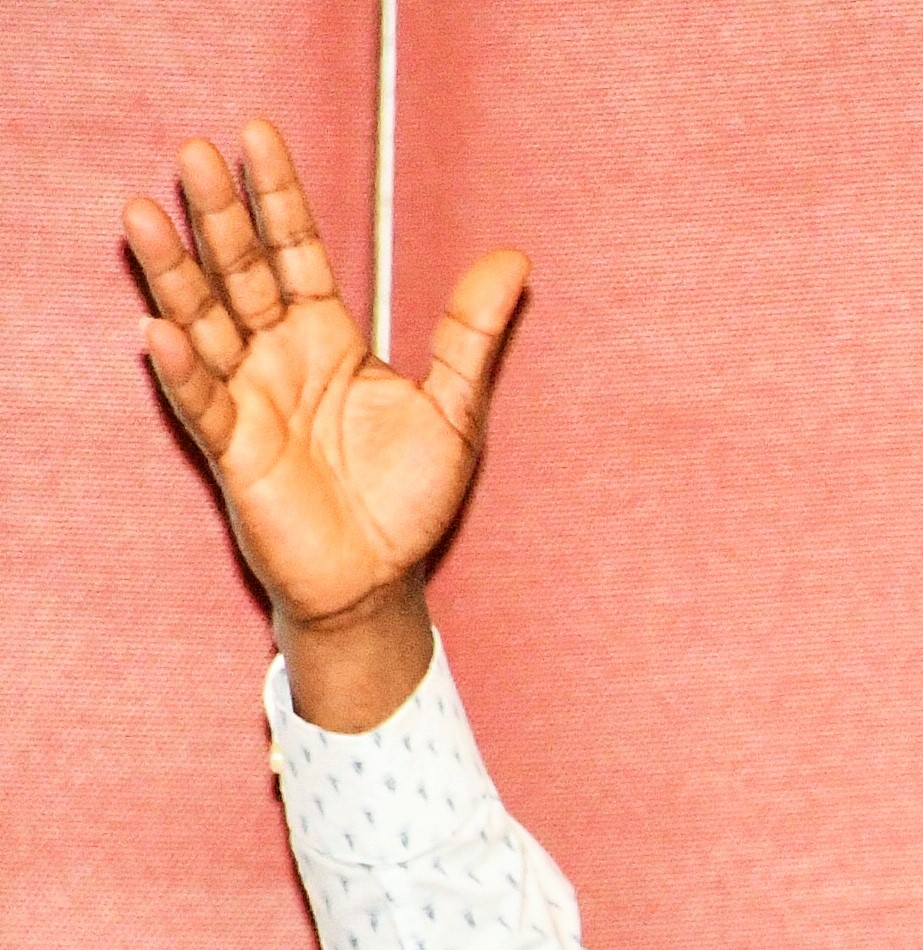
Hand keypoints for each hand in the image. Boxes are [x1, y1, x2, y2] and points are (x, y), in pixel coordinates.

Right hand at [125, 122, 528, 727]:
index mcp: (329, 338)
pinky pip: (203, 406)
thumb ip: (473, 335)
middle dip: (220, 217)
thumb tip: (515, 259)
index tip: (256, 134)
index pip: (296, 251)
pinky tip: (164, 333)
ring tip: (146, 216)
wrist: (382, 581)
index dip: (278, 198)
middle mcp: (280, 357)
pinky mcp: (236, 452)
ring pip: (204, 324)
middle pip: (242, 272)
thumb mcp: (456, 410)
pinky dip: (184, 372)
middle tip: (194, 152)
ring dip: (175, 274)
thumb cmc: (410, 498)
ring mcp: (251, 400)